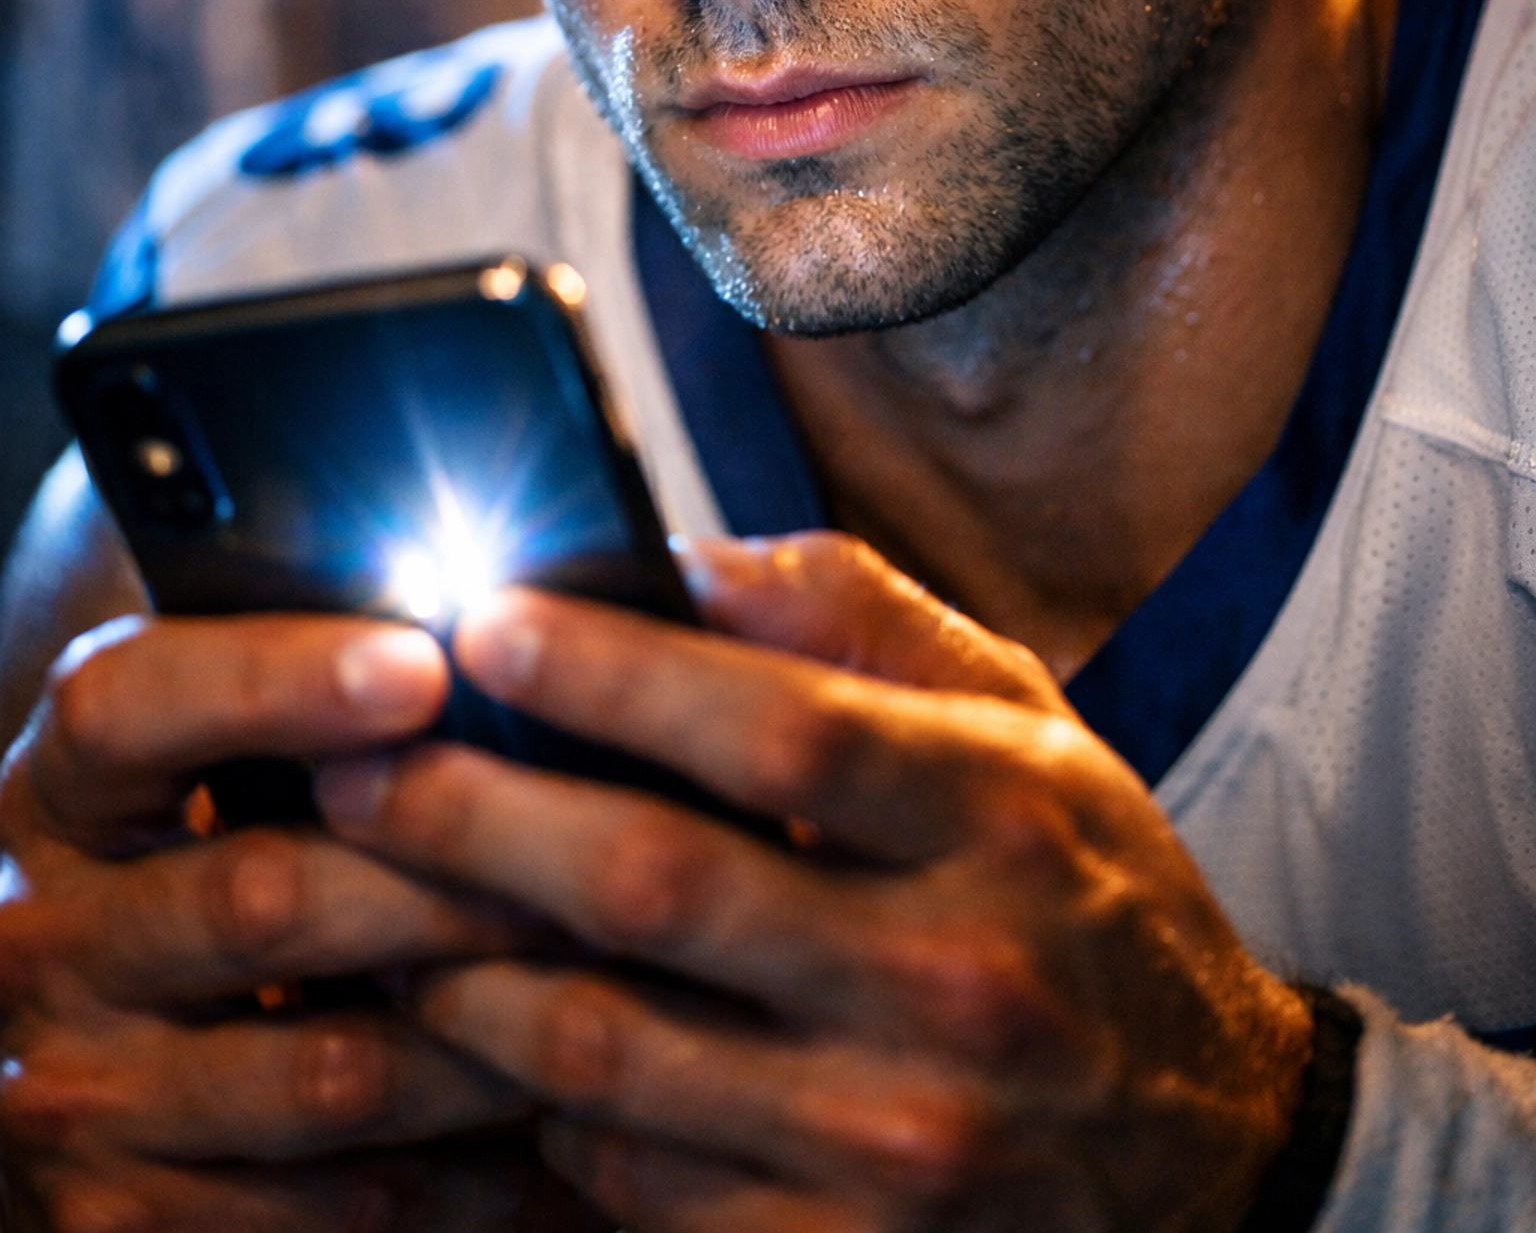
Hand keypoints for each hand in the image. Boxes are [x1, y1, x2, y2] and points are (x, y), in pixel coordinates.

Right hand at [0, 611, 576, 1230]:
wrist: (85, 1047)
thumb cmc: (195, 851)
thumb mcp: (195, 761)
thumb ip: (301, 698)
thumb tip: (489, 628)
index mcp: (61, 787)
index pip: (135, 705)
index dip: (280, 680)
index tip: (425, 662)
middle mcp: (43, 936)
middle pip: (262, 894)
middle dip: (449, 869)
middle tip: (599, 842)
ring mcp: (82, 1091)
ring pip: (326, 1069)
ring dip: (489, 1027)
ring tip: (612, 974)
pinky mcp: (128, 1220)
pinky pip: (334, 1204)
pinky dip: (462, 1164)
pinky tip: (552, 1113)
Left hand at [316, 533, 1312, 1232]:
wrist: (1212, 1147)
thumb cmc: (1083, 890)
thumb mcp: (1024, 723)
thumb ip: (864, 616)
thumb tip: (685, 553)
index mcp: (999, 816)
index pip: (779, 725)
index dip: (610, 670)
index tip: (478, 621)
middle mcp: (955, 982)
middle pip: (659, 887)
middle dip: (472, 816)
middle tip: (352, 765)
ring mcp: (900, 1143)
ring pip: (611, 1051)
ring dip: (462, 969)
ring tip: (379, 901)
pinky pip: (638, 1184)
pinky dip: (543, 1108)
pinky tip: (493, 1040)